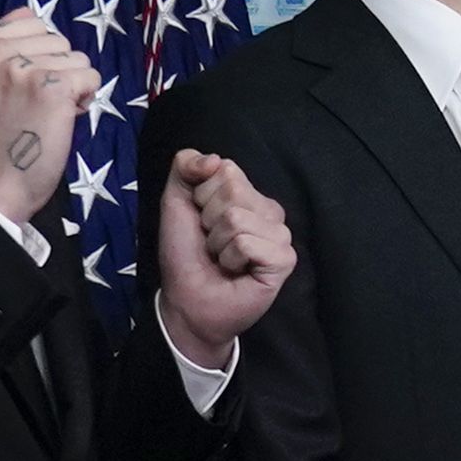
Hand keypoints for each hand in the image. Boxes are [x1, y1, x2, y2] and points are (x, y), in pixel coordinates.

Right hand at [0, 7, 95, 225]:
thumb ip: (0, 47)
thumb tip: (31, 15)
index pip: (29, 21)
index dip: (37, 54)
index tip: (22, 85)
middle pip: (56, 38)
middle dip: (56, 68)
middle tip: (35, 104)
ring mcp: (22, 67)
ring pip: (76, 57)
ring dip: (71, 84)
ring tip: (46, 112)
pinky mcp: (51, 87)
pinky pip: (90, 76)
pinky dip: (85, 98)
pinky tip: (64, 117)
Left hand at [155, 150, 292, 365]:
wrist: (188, 301)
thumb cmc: (186, 256)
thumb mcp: (176, 202)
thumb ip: (186, 167)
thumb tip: (214, 158)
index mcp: (249, 195)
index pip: (226, 169)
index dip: (201, 196)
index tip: (201, 222)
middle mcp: (269, 211)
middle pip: (233, 190)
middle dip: (208, 220)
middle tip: (212, 243)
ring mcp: (280, 236)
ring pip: (237, 218)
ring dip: (217, 243)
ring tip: (222, 259)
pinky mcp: (284, 260)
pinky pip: (246, 242)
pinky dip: (230, 258)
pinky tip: (236, 271)